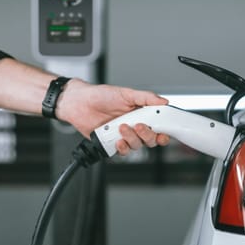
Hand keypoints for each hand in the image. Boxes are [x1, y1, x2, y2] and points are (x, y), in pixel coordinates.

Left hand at [56, 79, 170, 154]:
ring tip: (122, 127)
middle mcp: (134, 127)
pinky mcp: (112, 144)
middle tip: (139, 126)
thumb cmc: (101, 96)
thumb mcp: (126, 93)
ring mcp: (123, 136)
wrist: (80, 103)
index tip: (163, 132)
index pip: (158, 127)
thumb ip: (146, 98)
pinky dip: (122, 148)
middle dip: (148, 135)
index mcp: (141, 114)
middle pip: (150, 140)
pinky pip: (123, 151)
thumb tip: (163, 101)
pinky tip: (118, 140)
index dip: (164, 132)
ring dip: (132, 138)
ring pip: (137, 146)